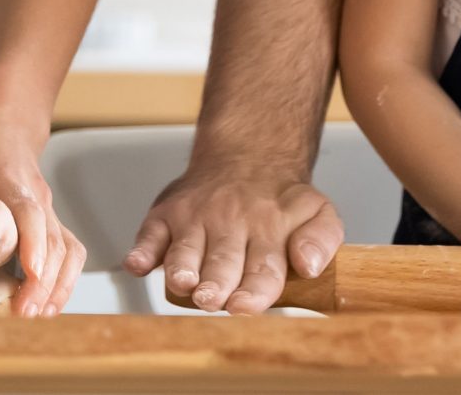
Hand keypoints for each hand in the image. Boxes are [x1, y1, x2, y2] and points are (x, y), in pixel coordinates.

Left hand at [0, 113, 83, 315]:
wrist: (6, 126)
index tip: (31, 270)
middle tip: (25, 313)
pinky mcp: (53, 221)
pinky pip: (70, 251)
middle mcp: (37, 193)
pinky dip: (64, 280)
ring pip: (67, 248)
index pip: (28, 209)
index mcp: (11, 174)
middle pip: (52, 238)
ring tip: (37, 315)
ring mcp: (49, 207)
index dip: (32, 240)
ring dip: (56, 284)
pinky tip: (48, 306)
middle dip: (43, 279)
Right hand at [126, 161, 342, 314]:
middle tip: (211, 300)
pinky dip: (142, 250)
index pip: (263, 269)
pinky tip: (137, 264)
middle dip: (215, 285)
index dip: (253, 292)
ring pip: (185, 251)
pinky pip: (149, 233)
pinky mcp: (167, 213)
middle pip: (221, 264)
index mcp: (269, 232)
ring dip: (182, 268)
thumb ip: (322, 240)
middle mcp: (231, 224)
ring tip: (183, 282)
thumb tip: (308, 266)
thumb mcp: (318, 212)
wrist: (247, 154)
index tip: (243, 306)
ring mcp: (196, 218)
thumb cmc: (279, 200)